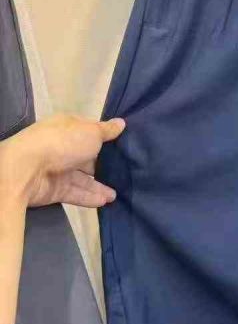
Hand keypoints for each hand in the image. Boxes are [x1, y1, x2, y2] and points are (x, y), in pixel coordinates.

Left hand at [0, 114, 125, 208]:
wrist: (26, 170)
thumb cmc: (62, 143)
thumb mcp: (91, 132)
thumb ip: (107, 130)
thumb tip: (121, 122)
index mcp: (68, 128)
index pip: (90, 132)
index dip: (106, 139)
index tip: (125, 146)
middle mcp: (62, 148)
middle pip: (87, 158)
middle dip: (104, 165)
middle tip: (126, 172)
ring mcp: (58, 169)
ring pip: (83, 178)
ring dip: (99, 186)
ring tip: (117, 194)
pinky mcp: (55, 189)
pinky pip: (76, 193)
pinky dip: (90, 197)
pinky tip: (106, 201)